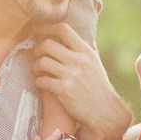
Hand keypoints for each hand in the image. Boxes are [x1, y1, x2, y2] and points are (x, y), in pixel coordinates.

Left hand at [33, 25, 131, 139]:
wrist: (105, 112)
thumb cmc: (98, 87)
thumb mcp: (94, 63)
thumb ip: (82, 49)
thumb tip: (70, 35)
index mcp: (86, 51)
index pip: (63, 29)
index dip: (46, 27)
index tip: (37, 31)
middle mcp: (79, 61)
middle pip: (47, 44)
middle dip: (38, 49)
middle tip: (37, 56)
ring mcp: (71, 75)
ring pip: (42, 62)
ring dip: (36, 66)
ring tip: (38, 71)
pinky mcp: (64, 90)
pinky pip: (42, 80)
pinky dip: (38, 81)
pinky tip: (42, 83)